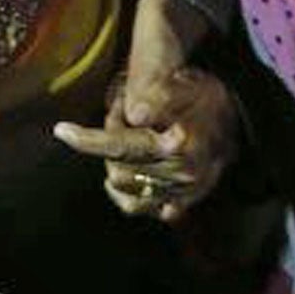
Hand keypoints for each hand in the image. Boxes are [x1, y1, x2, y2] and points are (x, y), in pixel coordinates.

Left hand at [53, 0, 234, 222]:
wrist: (233, 121)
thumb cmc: (202, 97)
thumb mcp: (183, 85)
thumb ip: (157, 96)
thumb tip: (135, 113)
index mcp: (179, 144)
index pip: (121, 145)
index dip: (87, 139)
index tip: (61, 130)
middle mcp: (182, 174)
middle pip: (117, 168)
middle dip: (107, 144)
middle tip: (120, 116)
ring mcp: (182, 194)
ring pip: (124, 191)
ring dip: (115, 167)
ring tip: (127, 141)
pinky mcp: (181, 205)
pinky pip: (140, 209)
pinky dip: (127, 194)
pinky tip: (126, 172)